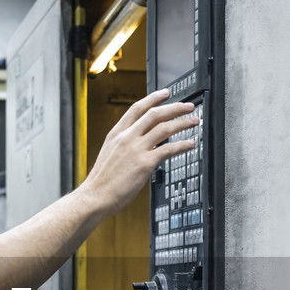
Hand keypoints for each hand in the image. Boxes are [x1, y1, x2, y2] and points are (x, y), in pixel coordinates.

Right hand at [82, 88, 197, 212]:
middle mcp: (127, 137)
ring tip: (194, 121)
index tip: (166, 93)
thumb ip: (125, 143)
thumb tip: (143, 141)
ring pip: (164, 128)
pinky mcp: (144, 164)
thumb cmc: (102, 180)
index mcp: (117, 133)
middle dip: (175, 108)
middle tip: (188, 106)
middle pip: (155, 114)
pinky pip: (168, 149)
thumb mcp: (110, 153)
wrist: (95, 196)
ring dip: (182, 123)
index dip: (153, 98)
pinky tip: (190, 144)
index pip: (137, 108)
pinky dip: (182, 145)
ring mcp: (136, 149)